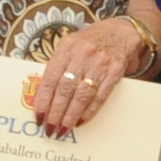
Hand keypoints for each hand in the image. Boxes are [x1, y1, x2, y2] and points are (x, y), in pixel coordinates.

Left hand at [29, 20, 145, 132]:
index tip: (38, 116)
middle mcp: (83, 54)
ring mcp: (100, 63)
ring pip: (82, 95)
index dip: (44, 100)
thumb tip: (43, 94)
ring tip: (63, 129)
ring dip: (71, 115)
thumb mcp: (71, 45)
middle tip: (49, 128)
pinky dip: (89, 111)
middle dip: (56, 112)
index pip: (51, 77)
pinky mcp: (115, 72)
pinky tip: (81, 121)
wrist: (122, 31)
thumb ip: (58, 65)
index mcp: (67, 46)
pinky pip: (100, 96)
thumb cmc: (91, 41)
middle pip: (65, 89)